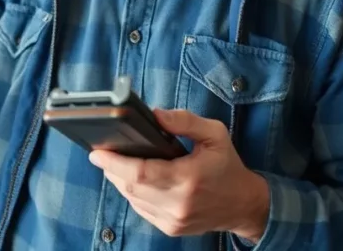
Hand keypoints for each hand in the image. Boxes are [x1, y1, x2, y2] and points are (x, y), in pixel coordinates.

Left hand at [89, 109, 269, 241]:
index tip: (98, 152)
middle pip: (130, 187)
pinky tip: (131, 180)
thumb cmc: (227, 165)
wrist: (244, 204)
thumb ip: (184, 121)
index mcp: (188, 178)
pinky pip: (141, 209)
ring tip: (113, 164)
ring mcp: (173, 220)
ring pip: (132, 199)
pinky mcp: (171, 228)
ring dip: (119, 181)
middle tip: (101, 153)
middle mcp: (178, 203)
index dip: (114, 162)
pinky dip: (132, 194)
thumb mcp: (214, 134)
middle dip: (111, 169)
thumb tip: (155, 114)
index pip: (140, 173)